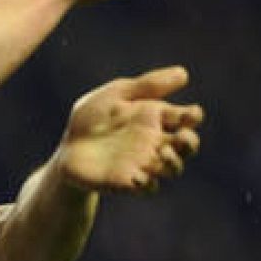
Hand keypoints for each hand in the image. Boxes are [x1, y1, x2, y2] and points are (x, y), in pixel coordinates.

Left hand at [54, 65, 202, 193]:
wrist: (67, 147)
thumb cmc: (92, 119)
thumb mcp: (115, 95)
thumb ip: (146, 85)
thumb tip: (183, 73)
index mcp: (154, 118)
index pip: (186, 118)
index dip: (193, 116)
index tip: (189, 114)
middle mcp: (155, 142)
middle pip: (187, 146)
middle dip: (191, 142)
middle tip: (182, 137)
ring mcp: (144, 163)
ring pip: (173, 168)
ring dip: (174, 162)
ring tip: (163, 152)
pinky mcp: (128, 182)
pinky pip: (148, 187)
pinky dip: (148, 183)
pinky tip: (137, 175)